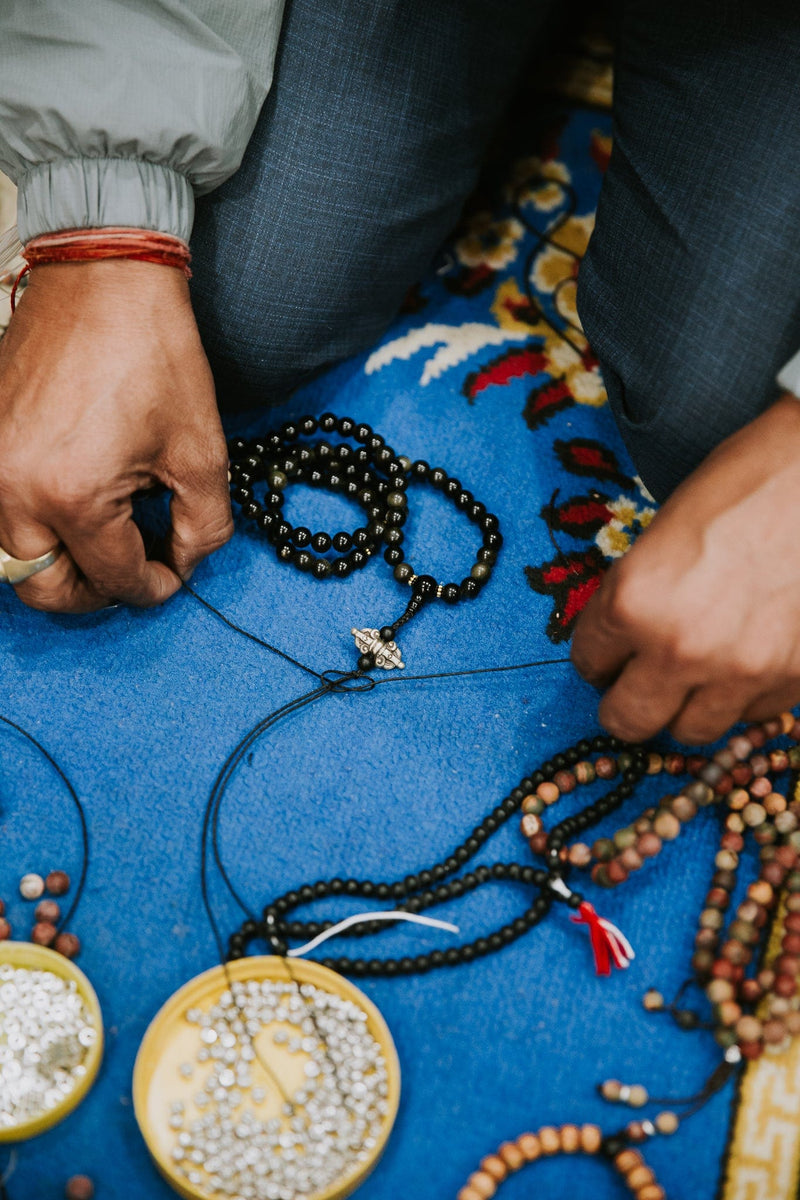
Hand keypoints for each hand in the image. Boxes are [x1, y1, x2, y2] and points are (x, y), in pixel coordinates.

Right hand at [0, 259, 231, 611]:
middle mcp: (14, 488)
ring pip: (11, 555)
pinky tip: (73, 506)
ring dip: (56, 564)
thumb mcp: (201, 451)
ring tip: (102, 542)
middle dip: (91, 592)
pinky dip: (32, 525)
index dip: (151, 588)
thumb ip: (202, 526)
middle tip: (129, 572)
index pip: (112, 579)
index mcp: (73, 495)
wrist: (103, 278)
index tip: (169, 577)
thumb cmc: (153, 353)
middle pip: (42, 587)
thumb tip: (185, 562)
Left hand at [571, 394, 799, 744]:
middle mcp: (680, 648)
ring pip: (689, 731)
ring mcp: (739, 672)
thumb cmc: (739, 487)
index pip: (587, 662)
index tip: (608, 651)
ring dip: (684, 707)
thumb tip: (616, 644)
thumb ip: (632, 598)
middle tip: (635, 683)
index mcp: (632, 602)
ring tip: (693, 676)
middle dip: (624, 703)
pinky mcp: (790, 679)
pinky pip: (750, 716)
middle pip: (626, 722)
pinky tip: (744, 661)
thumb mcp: (658, 537)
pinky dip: (741, 697)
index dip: (597, 655)